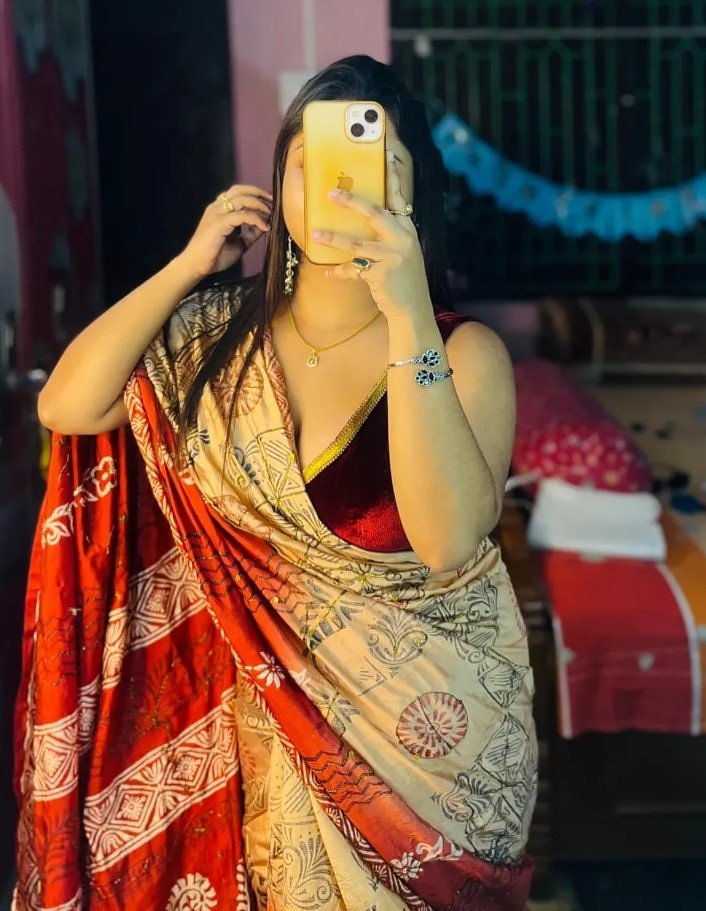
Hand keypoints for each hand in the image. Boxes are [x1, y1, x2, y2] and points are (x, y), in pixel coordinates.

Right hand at [177, 184, 272, 278]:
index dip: (255, 195)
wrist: (197, 266)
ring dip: (259, 205)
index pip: (238, 193)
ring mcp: (217, 213)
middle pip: (240, 190)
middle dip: (259, 193)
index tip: (269, 203)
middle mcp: (217, 208)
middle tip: (273, 202)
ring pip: (241, 199)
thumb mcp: (239, 243)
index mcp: (219, 210)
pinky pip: (242, 215)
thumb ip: (250, 234)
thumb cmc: (215, 256)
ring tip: (270, 214)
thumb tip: (265, 226)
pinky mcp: (219, 223)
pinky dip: (256, 219)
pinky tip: (265, 227)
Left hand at [311, 151, 431, 322]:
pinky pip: (353, 270)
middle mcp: (401, 238)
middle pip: (373, 213)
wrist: (413, 307)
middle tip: (330, 193)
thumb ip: (386, 234)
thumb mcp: (400, 250)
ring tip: (314, 234)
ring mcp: (392, 257)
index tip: (384, 150)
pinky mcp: (381, 275)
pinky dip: (339, 272)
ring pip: (356, 244)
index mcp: (405, 228)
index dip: (391, 174)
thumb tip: (359, 218)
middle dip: (350, 201)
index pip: (397, 196)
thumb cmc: (402, 277)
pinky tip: (328, 273)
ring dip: (333, 239)